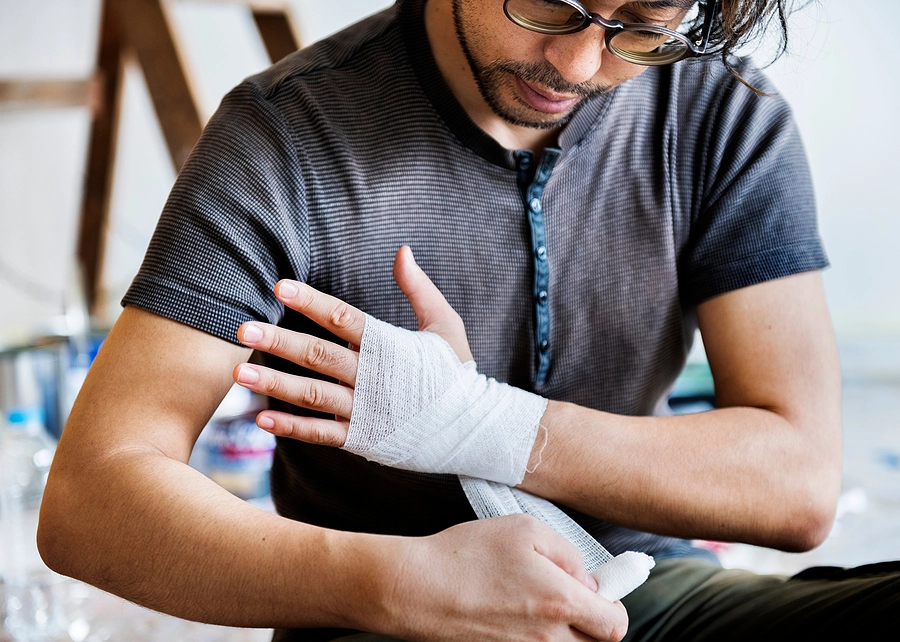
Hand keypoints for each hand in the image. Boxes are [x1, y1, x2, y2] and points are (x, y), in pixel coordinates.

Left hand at [233, 246, 472, 444]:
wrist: (474, 428)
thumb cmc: (456, 372)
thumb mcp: (446, 324)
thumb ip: (419, 288)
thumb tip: (401, 250)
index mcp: (390, 345)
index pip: (344, 318)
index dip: (311, 301)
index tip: (280, 286)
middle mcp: (373, 377)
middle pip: (319, 355)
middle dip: (279, 340)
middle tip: (241, 328)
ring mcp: (366, 410)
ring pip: (313, 394)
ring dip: (275, 383)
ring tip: (239, 372)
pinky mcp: (363, 437)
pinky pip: (322, 432)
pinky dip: (292, 427)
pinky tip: (262, 419)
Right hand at [373, 515, 627, 640]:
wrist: (415, 589)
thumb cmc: (467, 554)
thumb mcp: (525, 530)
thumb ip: (569, 555)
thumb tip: (587, 582)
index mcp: (560, 602)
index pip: (616, 625)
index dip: (612, 606)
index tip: (597, 591)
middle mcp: (548, 639)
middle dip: (589, 621)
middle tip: (563, 595)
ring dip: (561, 630)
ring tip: (530, 603)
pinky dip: (532, 637)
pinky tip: (510, 615)